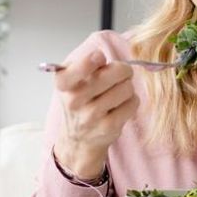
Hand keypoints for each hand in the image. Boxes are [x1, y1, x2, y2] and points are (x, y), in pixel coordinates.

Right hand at [52, 49, 137, 180]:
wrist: (77, 138)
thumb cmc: (79, 101)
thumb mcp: (71, 79)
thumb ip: (84, 63)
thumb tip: (103, 59)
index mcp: (63, 84)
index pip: (81, 66)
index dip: (95, 59)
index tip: (99, 59)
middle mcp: (74, 100)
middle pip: (115, 72)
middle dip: (123, 70)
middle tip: (121, 74)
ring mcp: (91, 115)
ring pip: (127, 88)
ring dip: (127, 87)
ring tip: (118, 92)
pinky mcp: (108, 127)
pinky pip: (133, 103)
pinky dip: (132, 101)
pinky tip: (121, 104)